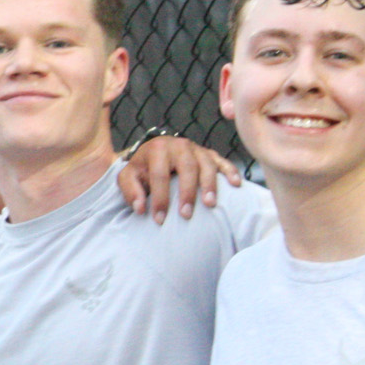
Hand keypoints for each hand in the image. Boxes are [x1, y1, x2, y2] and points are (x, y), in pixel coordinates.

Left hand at [118, 136, 241, 222]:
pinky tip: (236, 185)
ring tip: (210, 205)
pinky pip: (222, 161)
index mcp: (157, 149)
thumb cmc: (142, 169)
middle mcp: (178, 145)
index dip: (159, 198)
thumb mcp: (128, 177)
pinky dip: (230, 171)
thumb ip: (130, 191)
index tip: (159, 219)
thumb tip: (140, 208)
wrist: (154, 153)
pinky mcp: (209, 154)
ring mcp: (196, 149)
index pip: (159, 175)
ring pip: (206, 164)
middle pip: (186, 168)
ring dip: (209, 184)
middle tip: (186, 215)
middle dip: (187, 192)